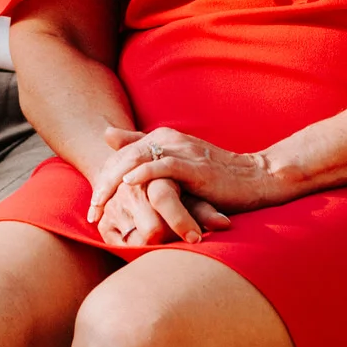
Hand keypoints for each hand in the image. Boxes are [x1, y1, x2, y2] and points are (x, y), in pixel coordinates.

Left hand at [88, 125, 264, 240]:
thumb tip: (107, 135)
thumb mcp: (176, 163)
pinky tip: (129, 185)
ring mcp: (183, 151)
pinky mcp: (196, 167)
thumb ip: (143, 148)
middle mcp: (169, 139)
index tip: (92, 205)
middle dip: (103, 183)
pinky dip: (145, 173)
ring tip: (100, 203)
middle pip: (124, 156)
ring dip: (116, 182)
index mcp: (162, 137)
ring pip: (139, 158)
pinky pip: (166, 166)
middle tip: (91, 210)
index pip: (121, 154)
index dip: (103, 177)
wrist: (255, 178)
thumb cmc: (214, 175)